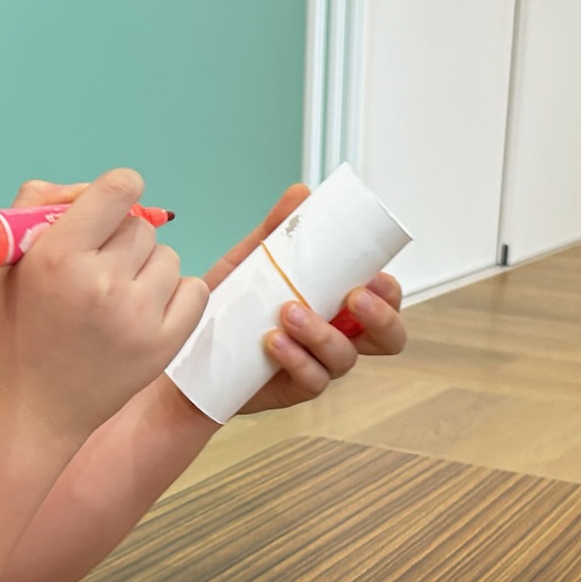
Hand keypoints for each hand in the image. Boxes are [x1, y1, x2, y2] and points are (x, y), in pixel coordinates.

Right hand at [0, 169, 204, 446]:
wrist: (24, 415)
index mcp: (58, 256)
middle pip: (140, 226)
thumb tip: (90, 190)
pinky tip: (143, 311)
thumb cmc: (9, 336)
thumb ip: (40, 207)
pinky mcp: (164, 345)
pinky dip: (174, 295)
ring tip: (114, 299)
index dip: (116, 192)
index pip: (118, 189)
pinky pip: (193, 291)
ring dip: (145, 269)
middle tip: (94, 271)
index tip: (109, 208)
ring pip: (167, 257)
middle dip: (120, 240)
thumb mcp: (3, 261)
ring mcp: (138, 317)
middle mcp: (102, 283)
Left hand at [202, 185, 408, 414]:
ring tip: (288, 312)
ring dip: (323, 333)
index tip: (374, 276)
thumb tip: (300, 193)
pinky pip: (312, 380)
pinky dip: (296, 359)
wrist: (190, 346)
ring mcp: (320, 364)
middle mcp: (338, 335)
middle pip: (388, 338)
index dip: (390, 292)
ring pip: (345, 358)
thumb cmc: (230, 306)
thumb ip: (277, 230)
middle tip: (352, 297)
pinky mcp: (295, 388)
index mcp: (340, 304)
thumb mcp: (252, 261)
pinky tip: (274, 342)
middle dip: (380, 319)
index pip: (386, 299)